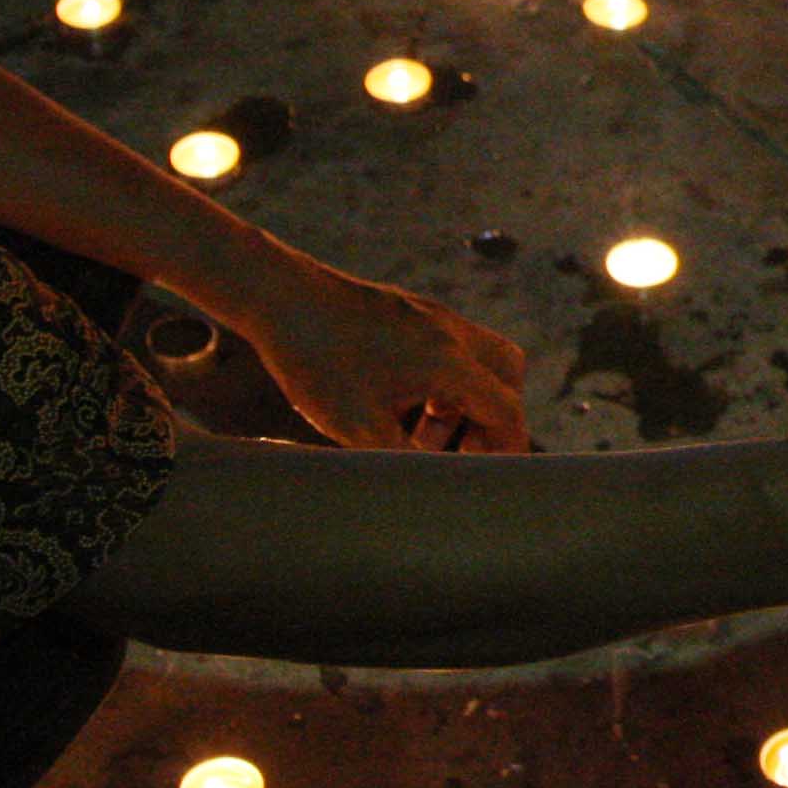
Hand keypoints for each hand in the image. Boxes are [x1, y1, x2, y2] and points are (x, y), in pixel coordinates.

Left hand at [222, 249, 531, 451]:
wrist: (281, 296)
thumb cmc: (318, 362)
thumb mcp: (359, 426)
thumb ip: (405, 460)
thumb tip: (433, 491)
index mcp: (449, 362)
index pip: (507, 410)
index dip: (506, 450)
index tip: (491, 479)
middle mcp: (450, 333)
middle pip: (506, 377)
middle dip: (492, 419)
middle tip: (460, 450)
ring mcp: (430, 316)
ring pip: (475, 360)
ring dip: (462, 400)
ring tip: (418, 435)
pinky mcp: (408, 310)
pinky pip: (447, 347)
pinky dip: (439, 380)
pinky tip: (397, 402)